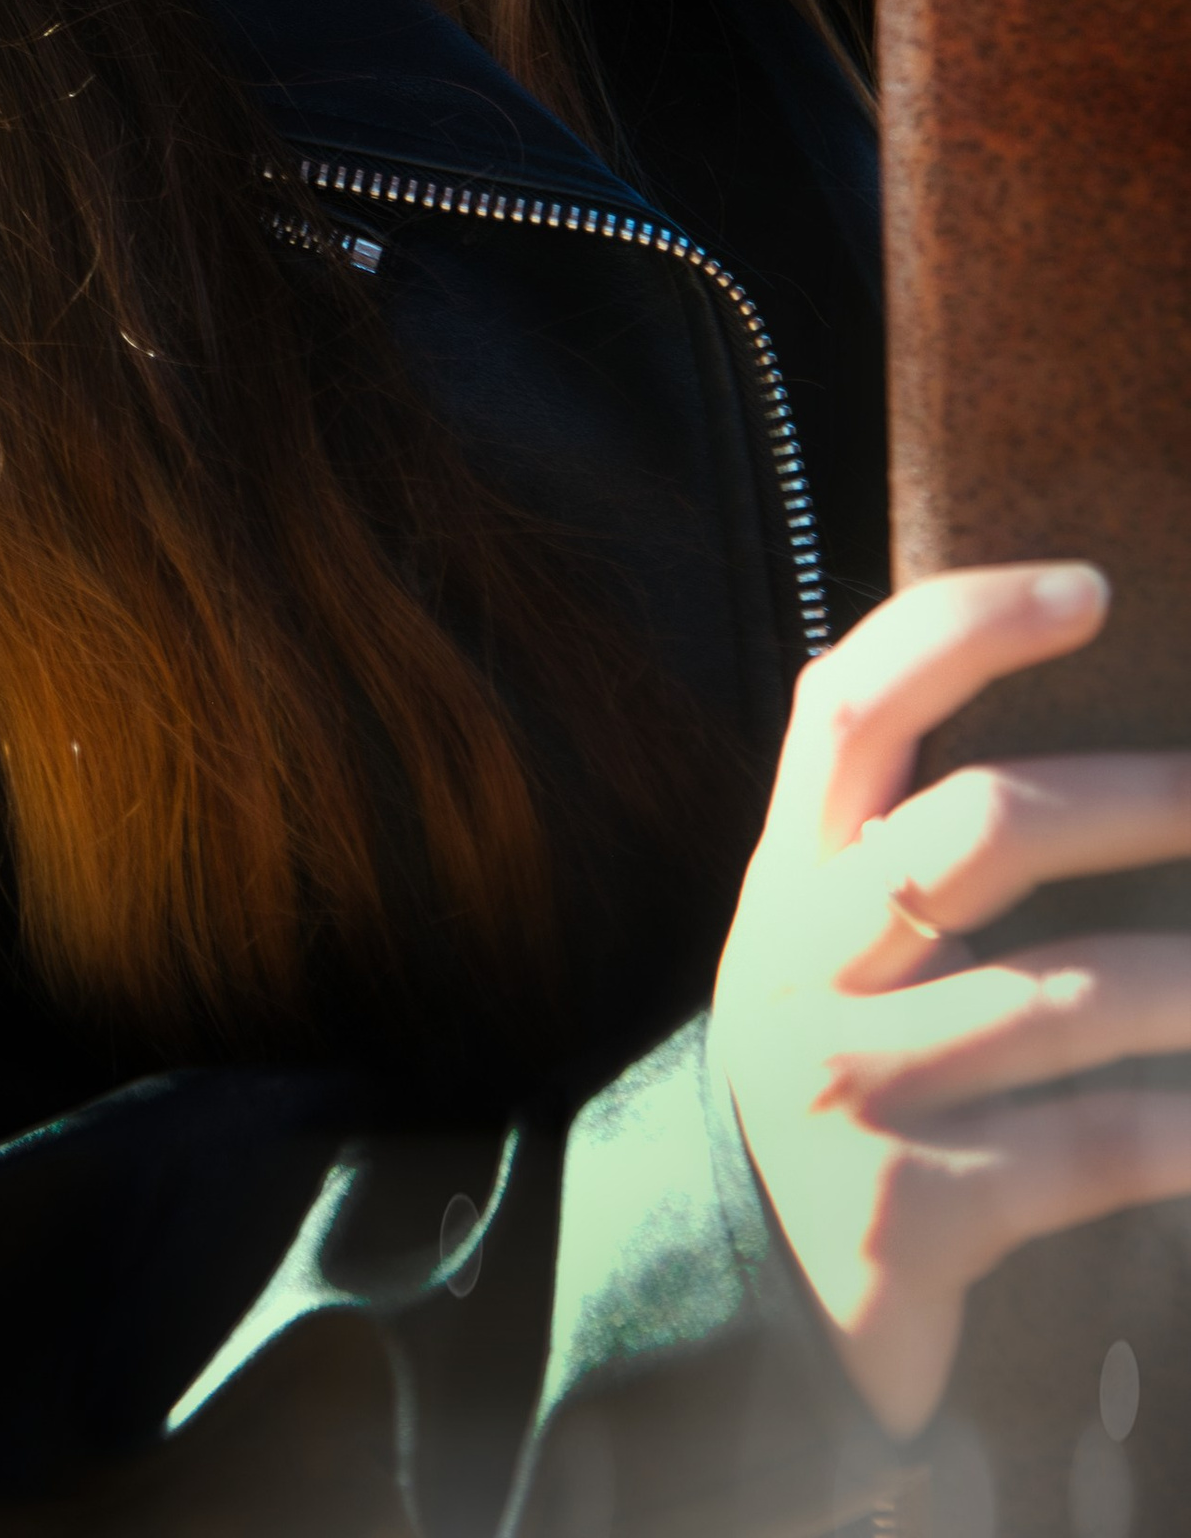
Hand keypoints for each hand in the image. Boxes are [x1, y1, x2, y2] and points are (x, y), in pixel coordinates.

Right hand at [713, 562, 1190, 1436]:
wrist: (726, 1284)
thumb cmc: (832, 1068)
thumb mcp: (830, 937)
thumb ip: (903, 839)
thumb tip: (1086, 752)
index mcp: (795, 871)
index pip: (852, 702)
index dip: (964, 628)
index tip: (1089, 587)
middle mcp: (811, 958)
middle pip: (982, 829)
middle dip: (1141, 801)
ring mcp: (854, 1084)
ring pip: (1062, 998)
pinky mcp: (906, 1211)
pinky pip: (1084, 1148)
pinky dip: (1182, 1131)